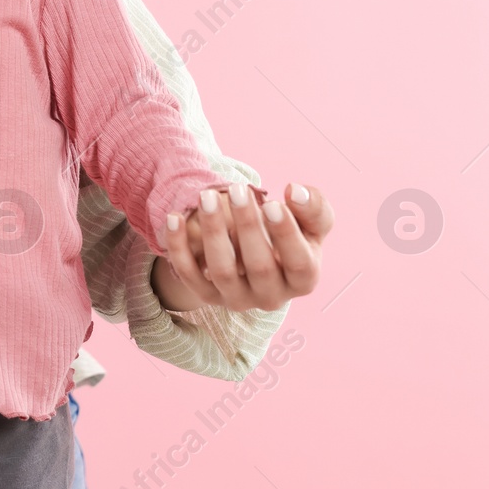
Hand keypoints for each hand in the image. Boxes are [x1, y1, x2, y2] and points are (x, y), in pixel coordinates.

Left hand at [161, 181, 332, 310]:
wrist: (259, 254)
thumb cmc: (293, 234)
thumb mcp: (311, 221)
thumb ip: (313, 207)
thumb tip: (294, 192)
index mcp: (303, 281)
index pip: (298, 263)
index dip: (286, 234)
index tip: (272, 202)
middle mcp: (271, 297)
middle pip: (259, 267)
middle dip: (247, 226)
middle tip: (237, 189)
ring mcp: (237, 299)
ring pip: (222, 271)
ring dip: (212, 232)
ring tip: (206, 196)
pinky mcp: (207, 295)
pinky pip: (188, 275)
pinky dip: (179, 247)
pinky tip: (175, 216)